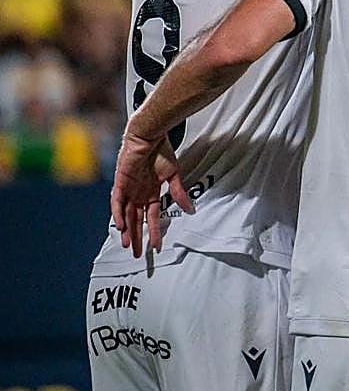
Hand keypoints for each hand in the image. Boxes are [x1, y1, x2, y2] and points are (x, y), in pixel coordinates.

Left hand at [111, 132, 189, 257]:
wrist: (149, 136)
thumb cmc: (161, 152)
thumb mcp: (174, 175)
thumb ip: (179, 192)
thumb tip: (190, 208)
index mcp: (151, 193)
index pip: (152, 218)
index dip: (154, 232)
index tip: (157, 247)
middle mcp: (138, 194)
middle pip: (137, 221)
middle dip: (137, 238)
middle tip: (137, 255)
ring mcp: (128, 190)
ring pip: (125, 215)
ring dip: (127, 230)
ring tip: (128, 245)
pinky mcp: (120, 183)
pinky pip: (117, 202)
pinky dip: (118, 214)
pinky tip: (121, 225)